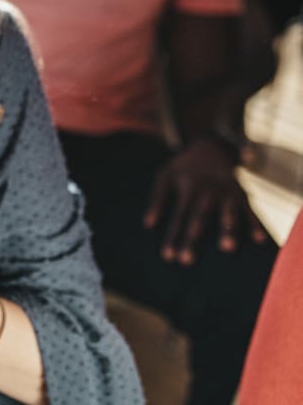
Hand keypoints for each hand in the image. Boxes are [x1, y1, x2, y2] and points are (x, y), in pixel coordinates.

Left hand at [143, 138, 267, 263]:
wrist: (210, 144)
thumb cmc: (183, 166)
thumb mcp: (165, 176)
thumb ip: (156, 199)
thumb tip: (148, 225)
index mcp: (187, 187)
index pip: (178, 216)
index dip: (172, 237)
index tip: (168, 257)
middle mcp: (207, 189)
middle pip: (199, 217)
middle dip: (192, 239)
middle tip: (187, 261)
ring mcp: (226, 190)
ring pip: (227, 212)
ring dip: (227, 229)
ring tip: (227, 248)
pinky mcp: (242, 191)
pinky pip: (250, 208)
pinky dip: (255, 223)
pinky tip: (258, 241)